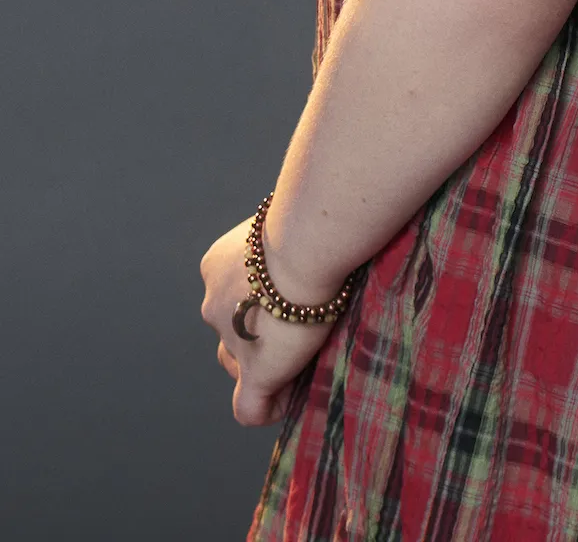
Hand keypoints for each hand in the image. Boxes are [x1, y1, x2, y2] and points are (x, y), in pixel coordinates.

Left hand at [199, 218, 333, 426]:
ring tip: (296, 359)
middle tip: (292, 329)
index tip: (283, 301)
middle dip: (252, 335)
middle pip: (227, 330)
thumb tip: (314, 233)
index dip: (253, 304)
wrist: (308, 241)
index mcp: (219, 265)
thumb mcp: (286, 220)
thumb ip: (285, 239)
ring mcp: (231, 339)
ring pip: (235, 363)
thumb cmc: (308, 219)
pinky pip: (250, 407)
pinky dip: (268, 407)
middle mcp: (214, 303)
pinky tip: (289, 398)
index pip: (227, 295)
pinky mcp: (255, 371)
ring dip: (260, 364)